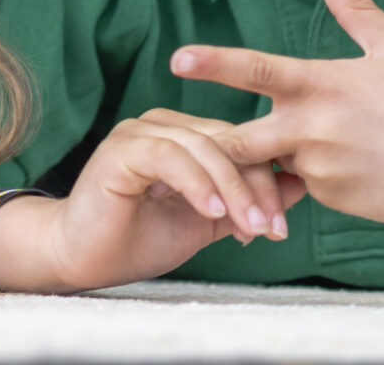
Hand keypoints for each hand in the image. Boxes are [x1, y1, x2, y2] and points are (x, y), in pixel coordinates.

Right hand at [30, 108, 305, 291]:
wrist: (84, 257)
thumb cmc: (141, 237)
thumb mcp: (208, 221)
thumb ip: (245, 202)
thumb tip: (299, 184)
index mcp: (183, 137)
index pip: (240, 145)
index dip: (267, 181)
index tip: (281, 227)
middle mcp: (161, 127)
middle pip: (227, 142)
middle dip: (256, 188)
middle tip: (272, 229)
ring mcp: (138, 134)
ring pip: (202, 147)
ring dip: (232, 189)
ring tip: (249, 226)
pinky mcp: (119, 151)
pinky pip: (167, 156)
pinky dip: (196, 183)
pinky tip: (211, 211)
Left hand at [178, 0, 383, 229]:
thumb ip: (353, 9)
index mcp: (321, 84)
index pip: (254, 70)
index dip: (212, 64)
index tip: (176, 59)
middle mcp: (311, 128)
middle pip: (237, 137)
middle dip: (222, 138)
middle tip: (220, 132)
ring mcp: (319, 168)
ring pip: (270, 161)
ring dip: (274, 155)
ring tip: (323, 147)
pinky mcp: (330, 198)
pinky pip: (300, 185)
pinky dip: (307, 176)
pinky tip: (348, 168)